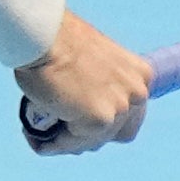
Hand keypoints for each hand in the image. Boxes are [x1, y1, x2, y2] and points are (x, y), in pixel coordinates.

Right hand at [14, 18, 150, 155]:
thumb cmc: (58, 41)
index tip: (86, 127)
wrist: (44, 35)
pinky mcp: (100, 120)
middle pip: (115, 133)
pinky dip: (55, 145)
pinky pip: (73, 142)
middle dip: (88, 137)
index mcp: (140, 74)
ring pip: (92, 141)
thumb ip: (99, 83)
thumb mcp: (93, 60)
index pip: (131, 114)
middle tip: (62, 135)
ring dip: (68, 142)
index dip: (108, 125)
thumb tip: (84, 109)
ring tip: (44, 138)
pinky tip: (39, 142)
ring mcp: (120, 107)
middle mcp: (137, 92)